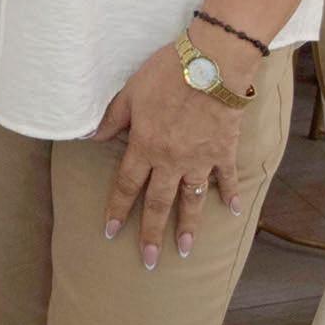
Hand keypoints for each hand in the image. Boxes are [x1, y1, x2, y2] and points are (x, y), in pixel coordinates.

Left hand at [93, 44, 245, 269]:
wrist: (212, 63)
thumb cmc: (167, 72)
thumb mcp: (131, 92)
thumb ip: (113, 118)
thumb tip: (92, 137)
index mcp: (144, 146)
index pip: (126, 186)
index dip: (117, 210)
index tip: (110, 233)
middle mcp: (170, 160)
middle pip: (158, 203)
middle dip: (152, 234)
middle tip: (149, 261)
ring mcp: (199, 159)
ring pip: (191, 199)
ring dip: (189, 226)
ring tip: (186, 250)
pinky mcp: (224, 150)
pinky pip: (227, 178)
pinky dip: (230, 194)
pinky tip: (233, 211)